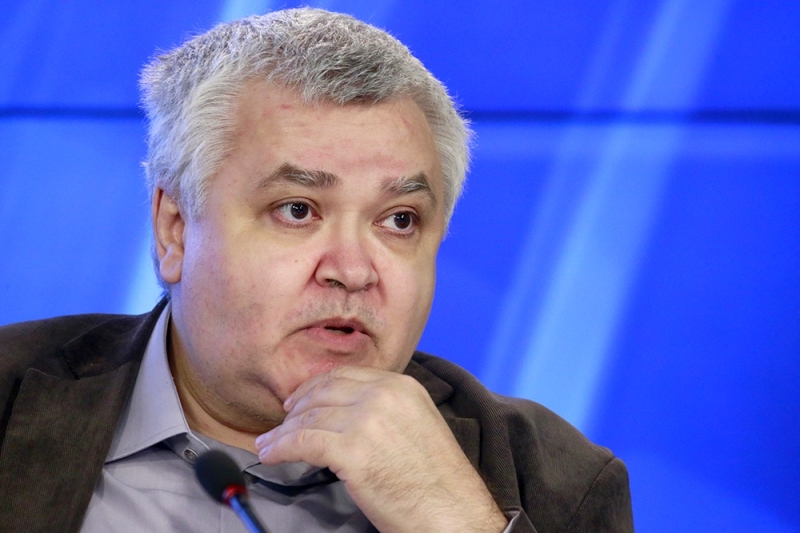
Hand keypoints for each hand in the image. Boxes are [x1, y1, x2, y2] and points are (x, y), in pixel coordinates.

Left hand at [255, 366, 506, 532]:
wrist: (452, 515)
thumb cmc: (437, 482)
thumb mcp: (417, 426)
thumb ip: (385, 410)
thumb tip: (344, 412)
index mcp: (402, 386)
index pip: (345, 376)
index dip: (315, 387)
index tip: (298, 400)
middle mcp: (384, 395)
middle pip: (323, 392)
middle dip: (296, 407)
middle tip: (281, 422)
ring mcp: (367, 420)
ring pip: (309, 417)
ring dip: (283, 431)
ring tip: (268, 443)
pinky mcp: (352, 450)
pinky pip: (303, 442)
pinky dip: (281, 447)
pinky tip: (270, 454)